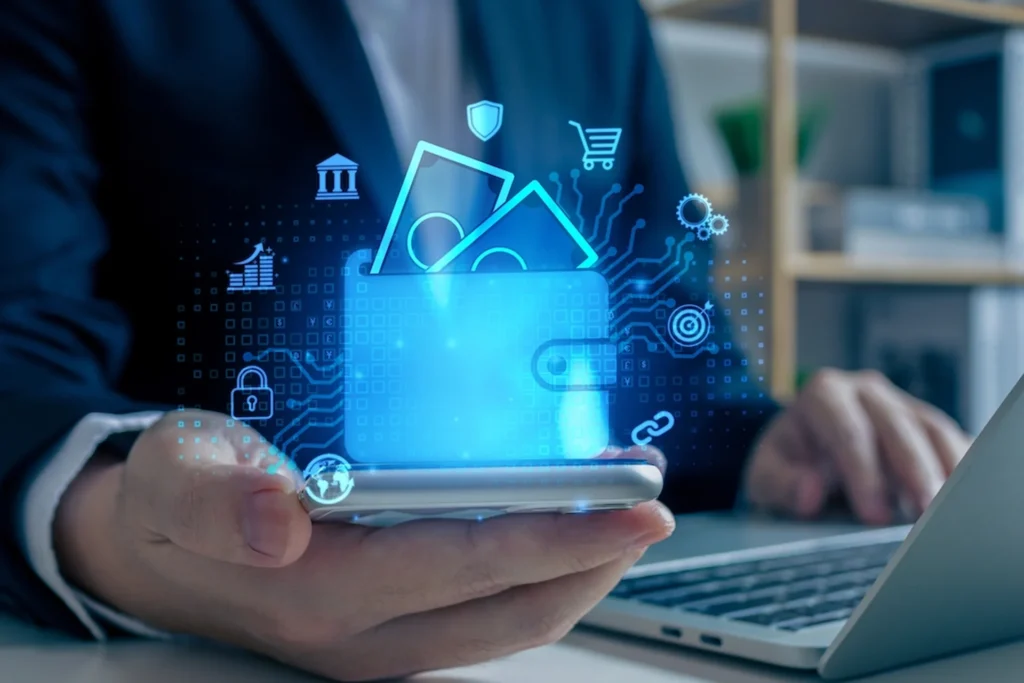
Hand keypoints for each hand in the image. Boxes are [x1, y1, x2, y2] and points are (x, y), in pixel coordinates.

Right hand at [53, 411, 673, 680]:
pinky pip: (488, 613)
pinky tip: (564, 530)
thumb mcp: (173, 475)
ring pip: (512, 623)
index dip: (558, 536)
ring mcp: (381, 643)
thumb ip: (217, 498)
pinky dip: (541, 573)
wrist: (150, 553)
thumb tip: (278, 522)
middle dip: (598, 559)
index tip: (637, 506)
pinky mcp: (391, 632)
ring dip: (580, 569)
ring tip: (626, 510)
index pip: (464, 564)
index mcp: (317, 590)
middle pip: (513, 611)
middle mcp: (361, 635)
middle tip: (654, 501)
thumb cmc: (173, 498)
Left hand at [743, 369, 971, 524]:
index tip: (873, 514)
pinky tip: (966, 501)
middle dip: (913, 472)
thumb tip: (808, 494)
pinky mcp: (928, 425)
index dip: (863, 473)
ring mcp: (902, 404)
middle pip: (897, 426)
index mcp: (823, 395)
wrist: (805, 459)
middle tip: (924, 515)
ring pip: (933, 430)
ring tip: (951, 512)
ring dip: (945, 470)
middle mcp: (866, 392)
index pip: (848, 430)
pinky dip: (963, 469)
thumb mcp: (765, 477)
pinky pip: (953, 441)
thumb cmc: (787, 466)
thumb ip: (780, 484)